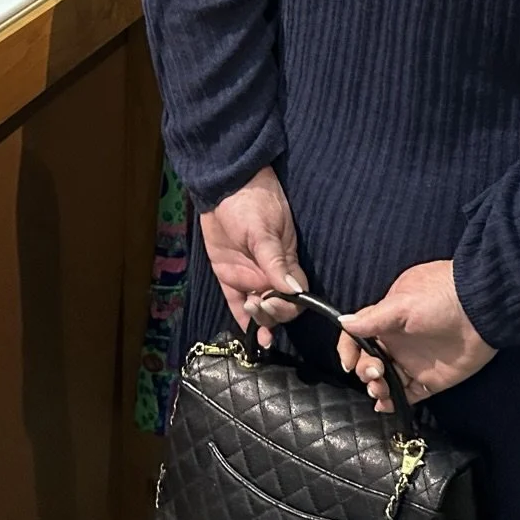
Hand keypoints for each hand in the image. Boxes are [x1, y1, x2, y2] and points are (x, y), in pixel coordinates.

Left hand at [199, 166, 307, 345]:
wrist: (223, 185)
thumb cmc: (250, 201)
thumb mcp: (264, 229)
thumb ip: (276, 260)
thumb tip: (294, 290)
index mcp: (286, 261)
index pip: (296, 295)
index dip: (289, 305)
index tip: (274, 302)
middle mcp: (270, 273)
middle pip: (279, 306)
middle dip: (272, 314)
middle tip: (258, 304)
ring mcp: (249, 275)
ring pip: (259, 309)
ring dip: (260, 320)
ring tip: (252, 313)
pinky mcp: (229, 275)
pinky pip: (236, 302)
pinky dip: (242, 319)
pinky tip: (247, 334)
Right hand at [340, 261, 496, 413]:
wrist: (482, 311)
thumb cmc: (441, 299)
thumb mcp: (403, 304)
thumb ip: (373, 319)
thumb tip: (343, 322)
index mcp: (388, 320)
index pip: (358, 335)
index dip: (349, 348)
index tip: (349, 362)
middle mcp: (398, 342)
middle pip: (370, 361)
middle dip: (364, 371)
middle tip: (375, 373)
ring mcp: (414, 361)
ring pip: (386, 381)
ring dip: (377, 388)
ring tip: (381, 391)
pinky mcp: (431, 379)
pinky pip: (408, 394)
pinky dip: (394, 403)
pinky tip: (386, 405)